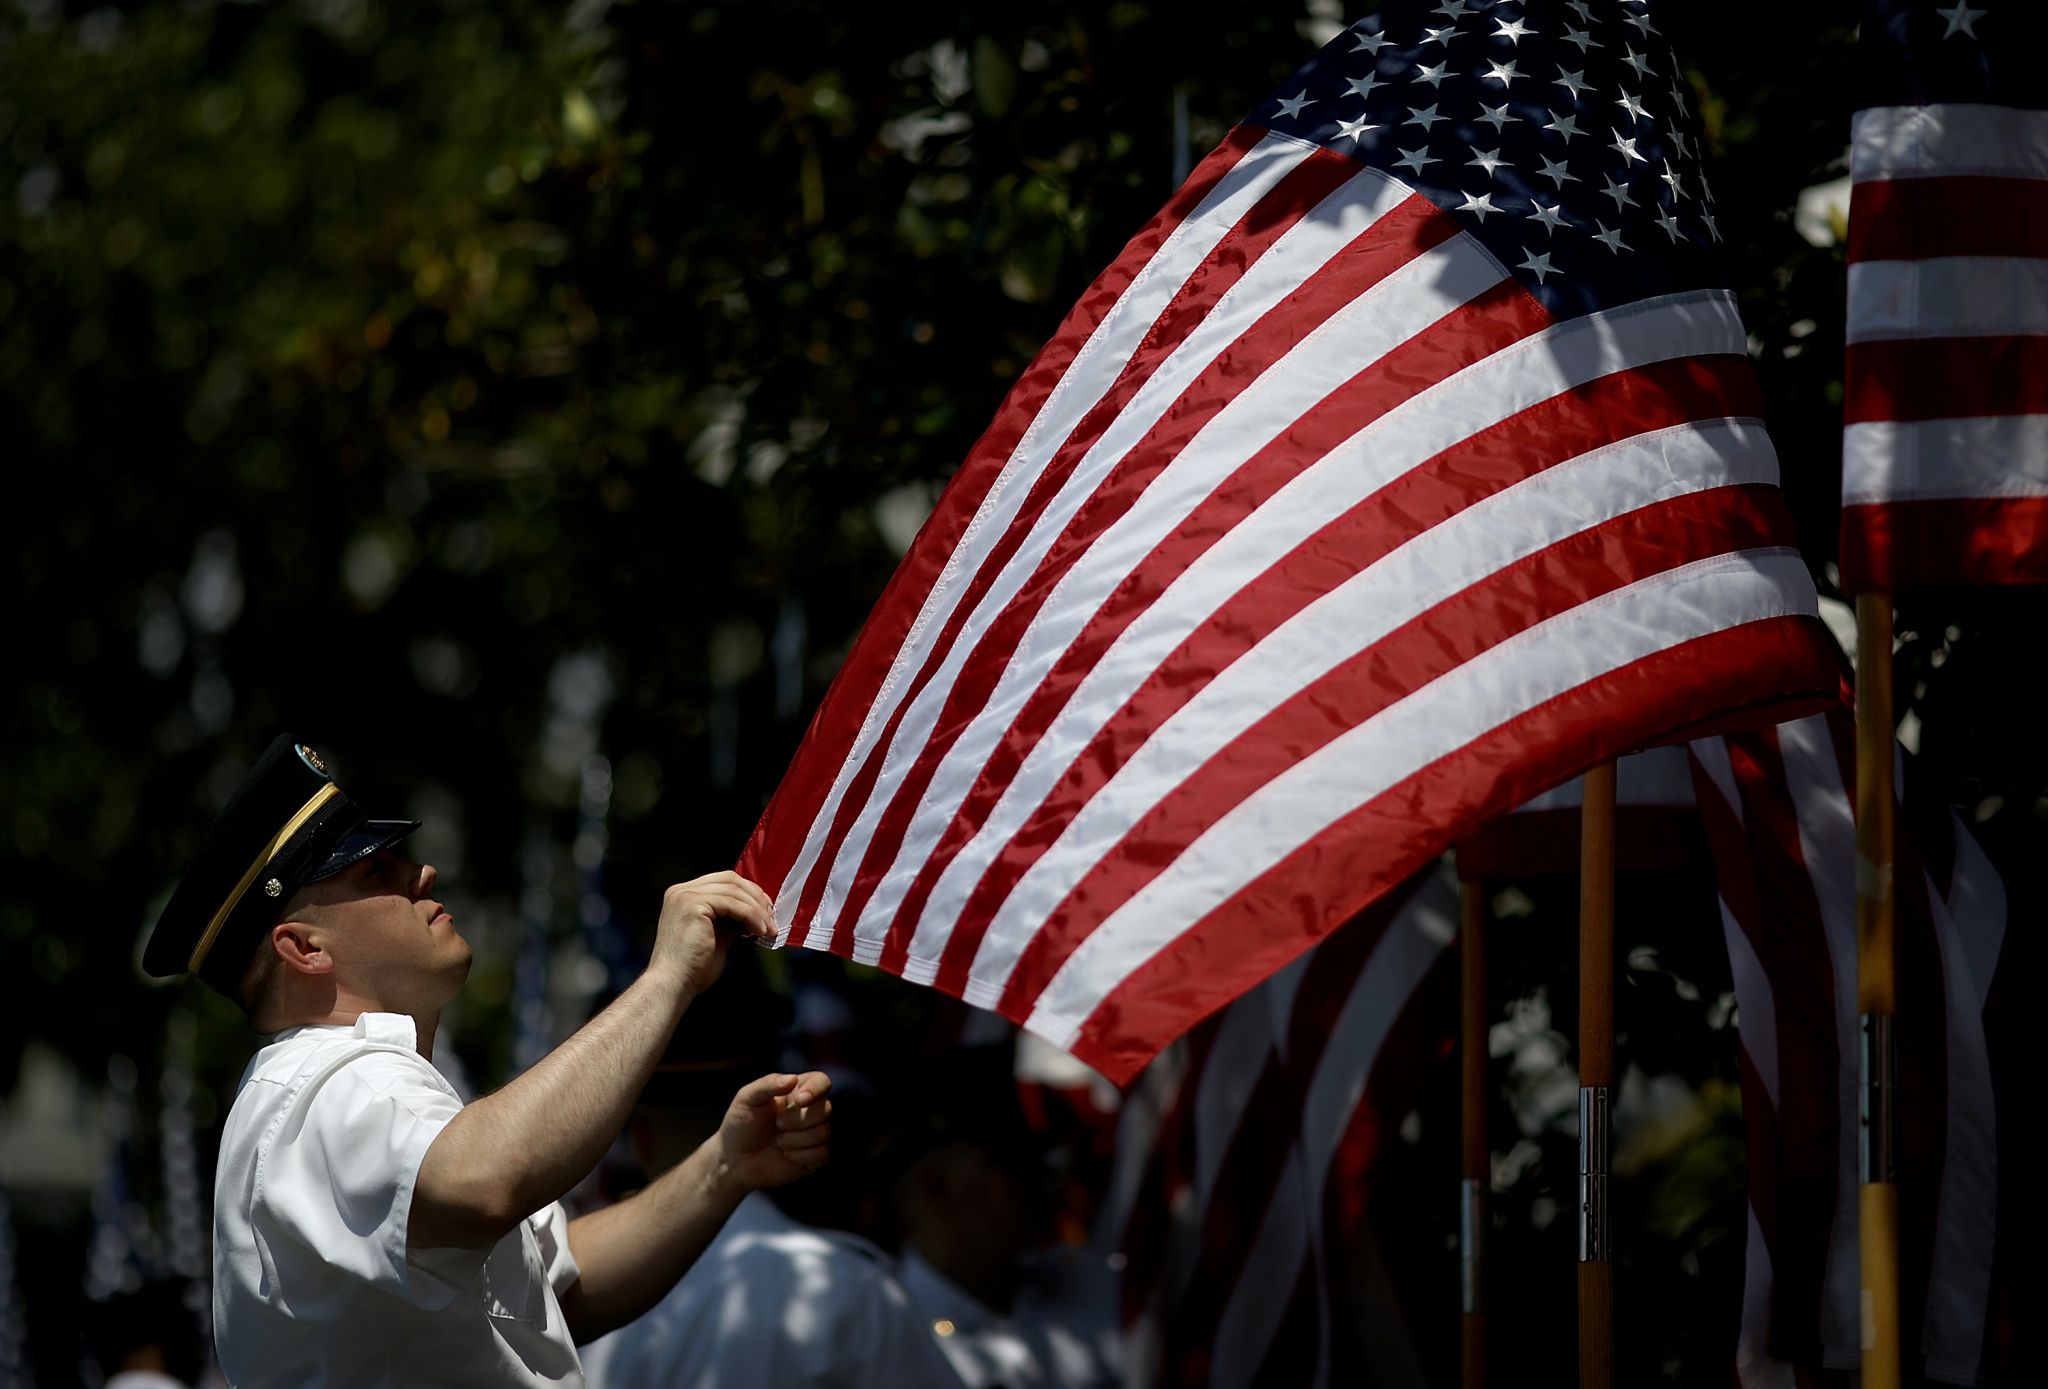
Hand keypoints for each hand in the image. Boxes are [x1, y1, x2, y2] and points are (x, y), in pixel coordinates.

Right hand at [649, 872, 774, 996]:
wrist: (673, 985)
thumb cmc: (694, 968)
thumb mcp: (717, 935)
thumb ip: (731, 920)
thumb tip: (755, 914)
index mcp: (684, 895)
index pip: (724, 881)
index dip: (749, 892)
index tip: (766, 910)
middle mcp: (682, 891)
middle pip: (731, 880)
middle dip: (756, 898)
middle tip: (772, 918)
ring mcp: (685, 896)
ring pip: (734, 891)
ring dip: (757, 910)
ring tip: (769, 929)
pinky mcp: (693, 905)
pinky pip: (732, 904)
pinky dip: (751, 916)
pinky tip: (759, 931)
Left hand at [714, 1072, 832, 1192]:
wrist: (734, 1159)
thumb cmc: (740, 1124)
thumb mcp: (747, 1098)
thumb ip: (768, 1084)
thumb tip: (792, 1079)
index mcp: (797, 1091)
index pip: (821, 1082)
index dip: (816, 1089)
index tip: (800, 1100)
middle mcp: (809, 1111)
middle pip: (825, 1109)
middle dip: (797, 1119)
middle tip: (777, 1123)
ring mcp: (813, 1134)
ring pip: (823, 1132)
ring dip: (795, 1139)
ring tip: (778, 1141)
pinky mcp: (813, 1157)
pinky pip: (822, 1154)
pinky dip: (800, 1156)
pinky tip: (785, 1155)